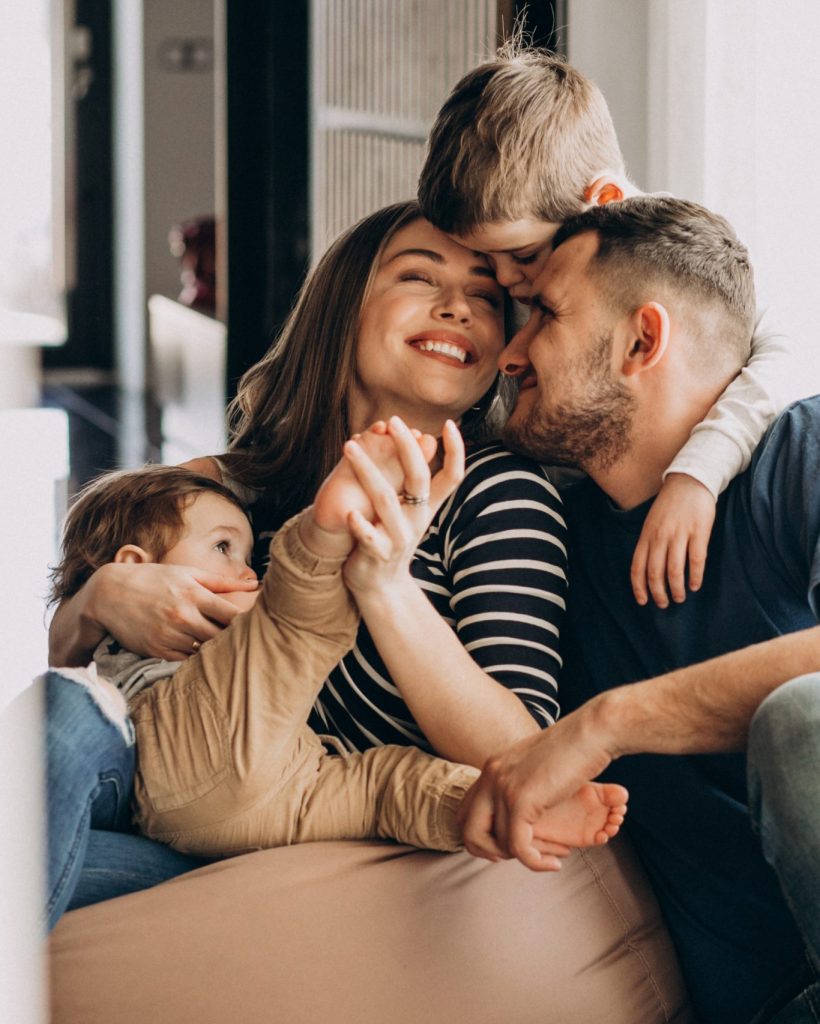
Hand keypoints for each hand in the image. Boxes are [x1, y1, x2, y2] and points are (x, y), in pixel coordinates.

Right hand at [90, 561, 257, 659]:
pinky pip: (186, 660)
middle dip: (234, 639)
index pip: (233, 616)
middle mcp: (183, 616)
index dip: (247, 623)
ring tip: (225, 648)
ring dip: (215, 649)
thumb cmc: (154, 579)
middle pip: (222, 637)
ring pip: (205, 651)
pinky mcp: (157, 651)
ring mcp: (169, 636)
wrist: (109, 594)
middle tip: (246, 641)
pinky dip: (195, 657)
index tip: (256, 625)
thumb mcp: (187, 573)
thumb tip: (254, 585)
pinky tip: (199, 651)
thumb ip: (222, 582)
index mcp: (194, 594)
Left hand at [342, 418, 464, 597]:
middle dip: (408, 448)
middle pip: (420, 479)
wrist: (381, 585)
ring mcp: (400, 537)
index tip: (449, 424)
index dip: (455, 452)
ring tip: (349, 447)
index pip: (452, 476)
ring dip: (367, 471)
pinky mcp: (379, 555)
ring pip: (386, 501)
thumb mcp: (408, 511)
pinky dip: (361, 525)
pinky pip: (370, 538)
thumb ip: (411, 482)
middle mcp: (418, 519)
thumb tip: (417, 439)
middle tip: (393, 421)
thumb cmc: (390, 537)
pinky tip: (349, 511)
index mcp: (427, 506)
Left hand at [458, 701, 615, 870]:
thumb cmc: (574, 748)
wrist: (592, 731)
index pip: (464, 811)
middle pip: (468, 830)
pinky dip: (534, 863)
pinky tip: (552, 863)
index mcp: (492, 766)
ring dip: (524, 858)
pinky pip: (518, 847)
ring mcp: (504, 787)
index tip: (504, 847)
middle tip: (519, 857)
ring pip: (499, 843)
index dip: (479, 836)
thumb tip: (519, 805)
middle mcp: (491, 775)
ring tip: (549, 857)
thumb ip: (520, 781)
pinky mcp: (522, 800)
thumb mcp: (536, 763)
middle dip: (489, 852)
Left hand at [630, 473, 715, 607]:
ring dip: (676, 589)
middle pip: (655, 573)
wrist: (690, 481)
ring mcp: (679, 535)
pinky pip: (696, 560)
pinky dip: (695, 577)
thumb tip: (648, 570)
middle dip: (658, 593)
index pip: (637, 567)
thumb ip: (649, 544)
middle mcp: (660, 537)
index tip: (643, 601)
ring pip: (674, 571)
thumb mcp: (652, 523)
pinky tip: (695, 585)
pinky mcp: (699, 532)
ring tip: (680, 598)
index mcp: (647, 536)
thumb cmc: (670, 505)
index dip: (639, 587)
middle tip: (664, 604)